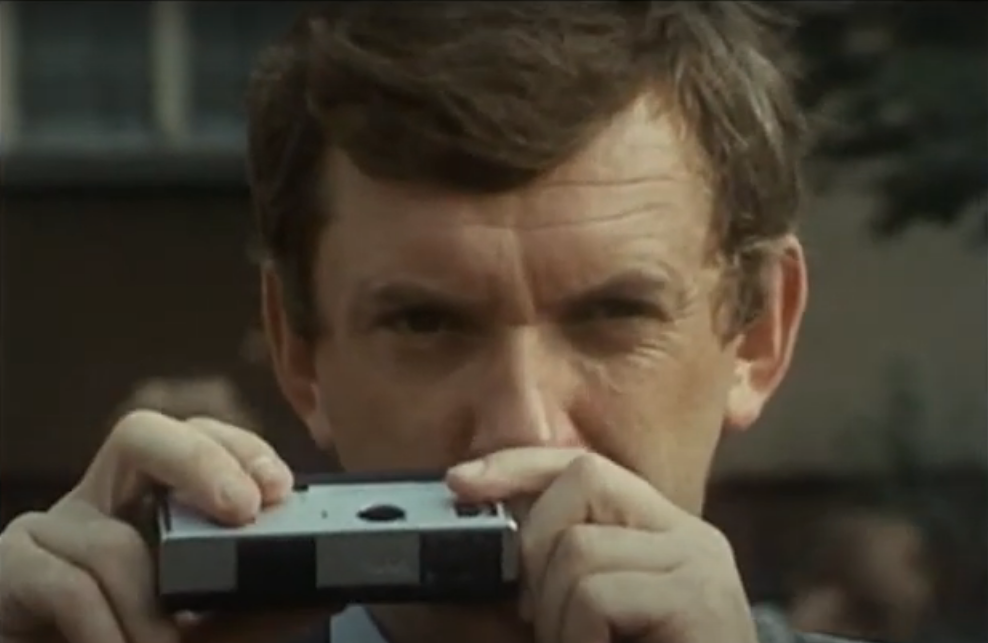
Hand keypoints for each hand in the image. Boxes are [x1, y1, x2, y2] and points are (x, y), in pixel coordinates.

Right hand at [0, 411, 338, 642]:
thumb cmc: (132, 642)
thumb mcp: (208, 630)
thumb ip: (256, 607)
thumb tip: (321, 589)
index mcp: (155, 503)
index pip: (198, 438)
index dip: (241, 449)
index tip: (278, 488)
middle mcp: (103, 501)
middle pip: (142, 433)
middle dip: (201, 462)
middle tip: (244, 509)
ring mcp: (51, 530)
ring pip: (110, 539)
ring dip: (150, 610)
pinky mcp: (10, 567)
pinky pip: (67, 584)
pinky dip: (106, 630)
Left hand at [447, 448, 756, 642]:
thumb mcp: (588, 617)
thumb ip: (559, 572)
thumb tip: (494, 526)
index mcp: (662, 535)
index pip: (585, 467)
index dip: (519, 465)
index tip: (461, 480)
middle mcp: (690, 538)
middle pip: (584, 478)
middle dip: (537, 543)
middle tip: (542, 619)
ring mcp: (700, 564)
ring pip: (579, 546)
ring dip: (557, 615)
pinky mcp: (699, 599)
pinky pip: (596, 594)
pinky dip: (577, 638)